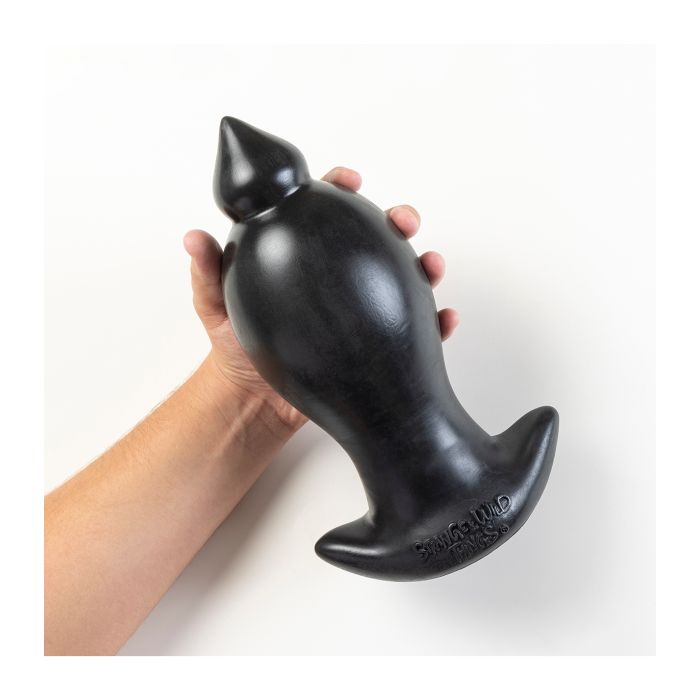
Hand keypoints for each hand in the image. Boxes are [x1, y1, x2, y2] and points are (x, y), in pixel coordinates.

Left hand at [184, 166, 459, 430]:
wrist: (254, 400)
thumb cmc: (235, 347)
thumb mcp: (216, 306)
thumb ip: (208, 272)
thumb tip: (193, 237)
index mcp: (304, 255)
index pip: (324, 211)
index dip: (340, 187)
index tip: (348, 180)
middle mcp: (337, 276)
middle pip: (375, 237)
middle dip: (397, 220)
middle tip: (403, 221)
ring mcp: (360, 308)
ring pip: (402, 277)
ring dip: (425, 265)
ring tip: (432, 265)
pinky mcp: (374, 344)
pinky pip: (410, 330)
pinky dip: (433, 323)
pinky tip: (444, 320)